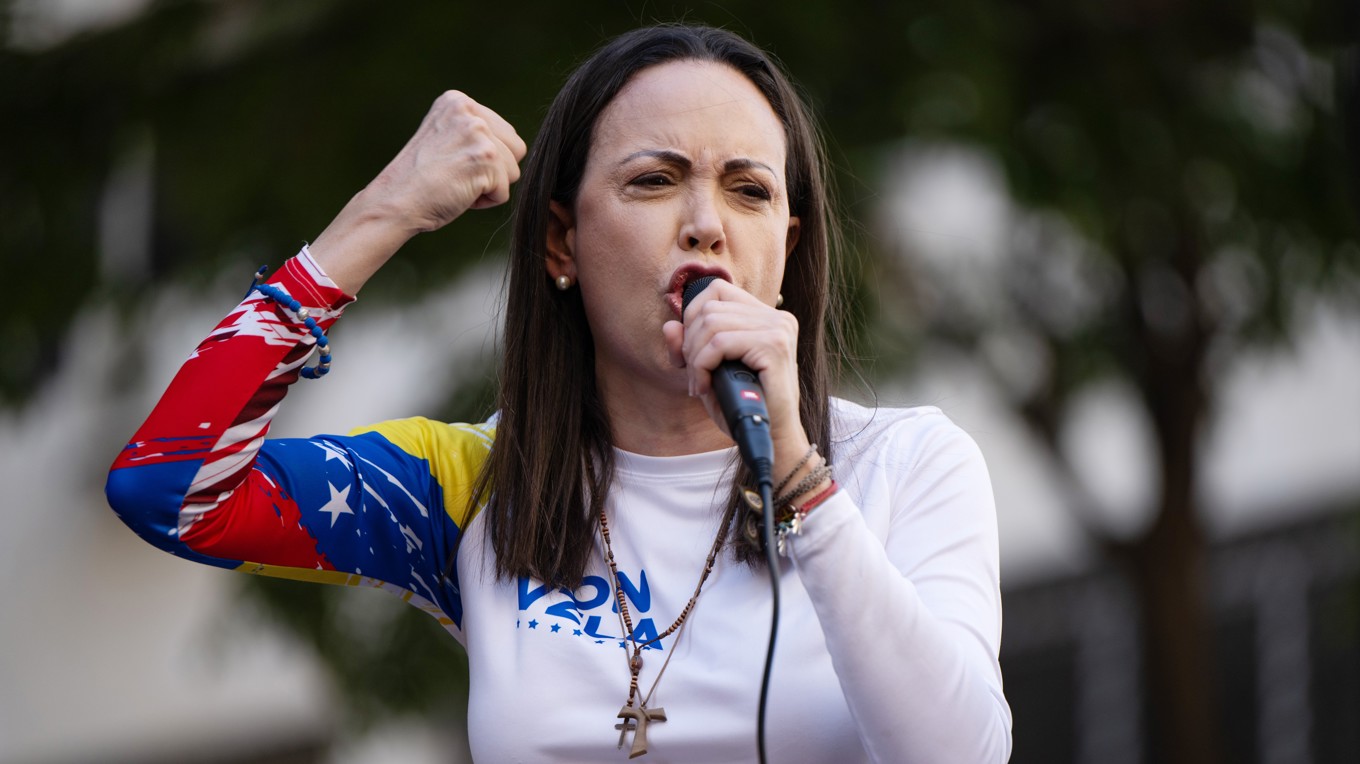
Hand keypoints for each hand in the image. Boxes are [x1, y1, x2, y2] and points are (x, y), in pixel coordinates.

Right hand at [310, 91, 526, 292]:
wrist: (394, 202)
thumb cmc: (418, 180)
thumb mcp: (446, 139)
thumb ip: (473, 133)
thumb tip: (516, 145)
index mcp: (457, 101)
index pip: (505, 134)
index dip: (484, 159)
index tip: (451, 163)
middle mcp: (469, 111)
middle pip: (516, 150)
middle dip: (493, 171)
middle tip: (455, 175)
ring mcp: (478, 132)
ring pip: (512, 172)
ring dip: (488, 187)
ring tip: (455, 184)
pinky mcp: (486, 157)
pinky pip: (504, 192)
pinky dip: (484, 202)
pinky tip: (457, 194)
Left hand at [662, 280, 809, 461]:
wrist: (771, 439)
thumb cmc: (742, 407)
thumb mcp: (709, 372)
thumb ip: (688, 347)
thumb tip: (670, 325)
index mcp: (766, 316)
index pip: (716, 289)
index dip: (692, 315)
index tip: (690, 351)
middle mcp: (776, 317)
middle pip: (709, 308)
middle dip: (690, 343)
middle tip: (694, 376)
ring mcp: (778, 329)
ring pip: (711, 323)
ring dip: (695, 358)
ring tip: (700, 384)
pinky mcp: (774, 346)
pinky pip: (719, 343)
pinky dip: (702, 366)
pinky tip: (705, 386)